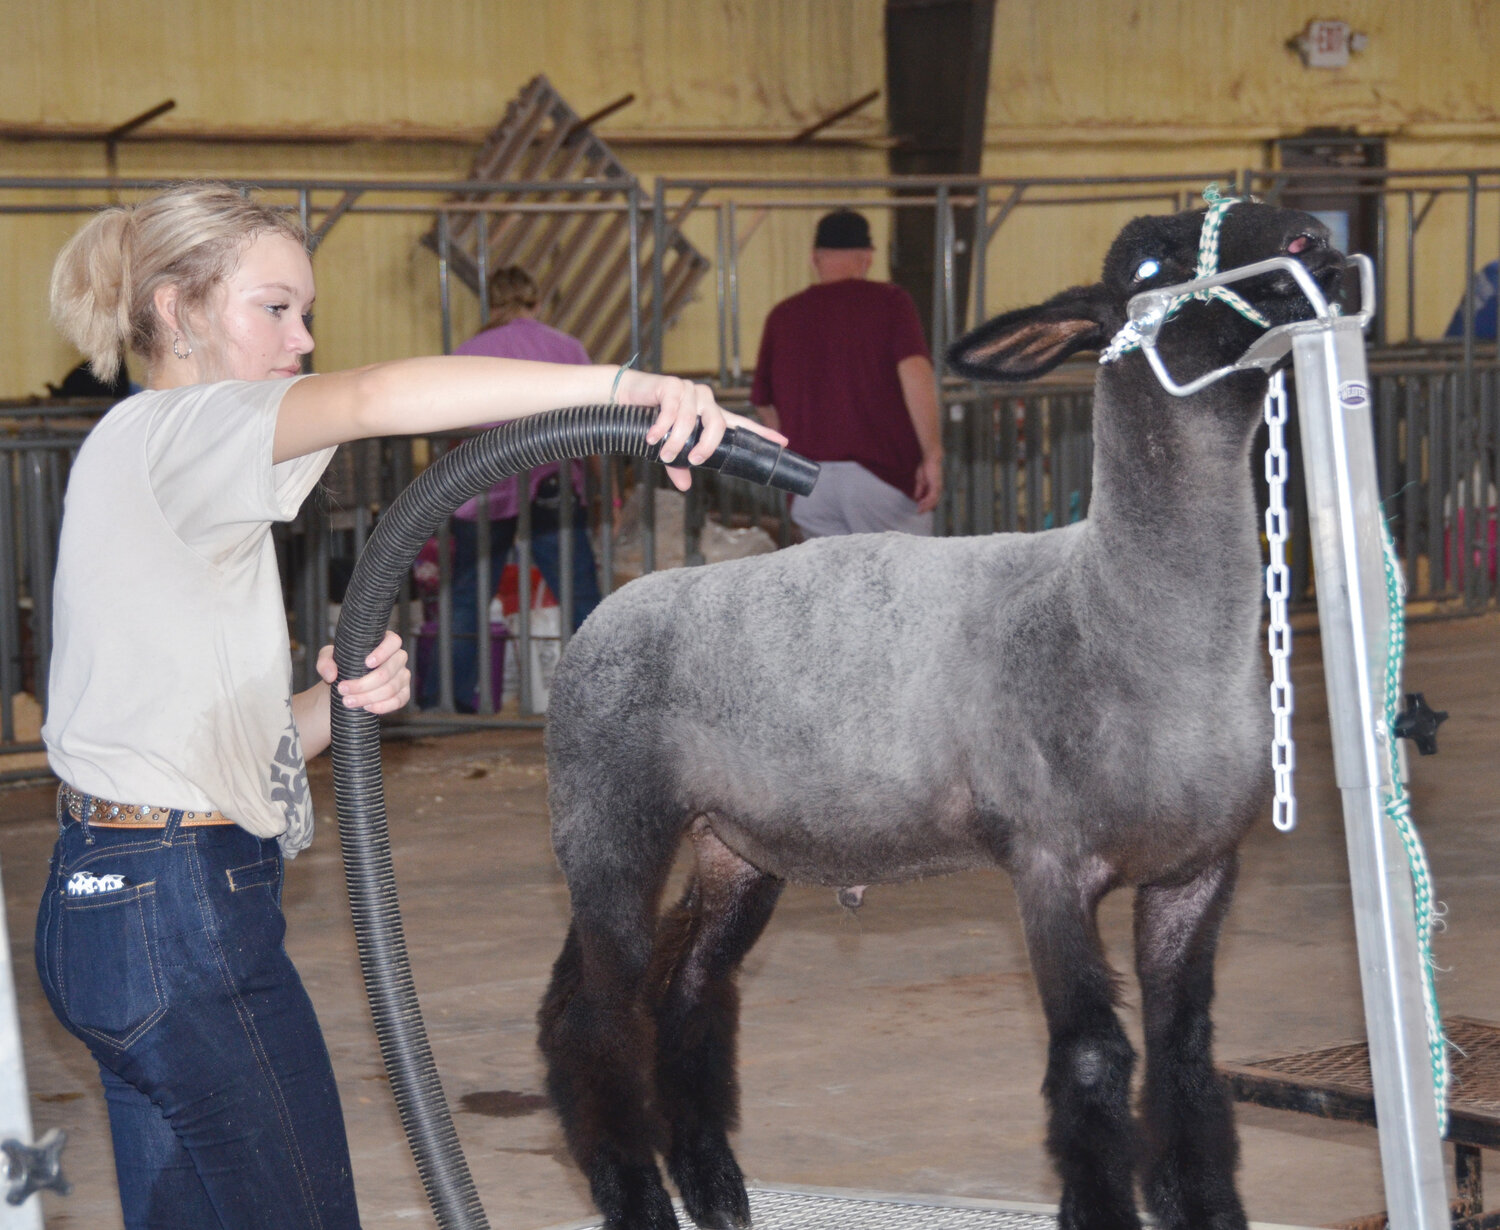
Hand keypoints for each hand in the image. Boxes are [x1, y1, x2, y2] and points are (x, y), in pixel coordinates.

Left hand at [317, 631, 410, 714]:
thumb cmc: (341, 667)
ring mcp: (403, 676)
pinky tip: (367, 708)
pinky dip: (383, 706)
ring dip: (368, 697)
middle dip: (364, 683)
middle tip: (343, 689)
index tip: (367, 663)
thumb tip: (331, 675)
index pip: (393, 641)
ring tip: (348, 701)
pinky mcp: (404, 693)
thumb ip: (325, 662)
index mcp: (385, 642)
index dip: (383, 652)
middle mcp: (398, 658)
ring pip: (391, 688)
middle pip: (388, 671)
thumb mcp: (328, 659)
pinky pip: (399, 701)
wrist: (346, 687)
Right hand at [618, 371, 787, 491]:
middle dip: (706, 446)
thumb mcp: (669, 446)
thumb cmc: (653, 421)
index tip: (783, 442)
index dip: (762, 433)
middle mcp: (705, 402)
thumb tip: (685, 487)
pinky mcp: (672, 386)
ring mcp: (690, 392)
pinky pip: (671, 410)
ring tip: (662, 453)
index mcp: (711, 416)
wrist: (627, 397)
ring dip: (676, 441)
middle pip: (717, 424)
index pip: (741, 424)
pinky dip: (660, 427)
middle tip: (692, 460)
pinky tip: (652, 437)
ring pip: (690, 420)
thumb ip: (679, 464)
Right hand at [913, 451, 943, 513]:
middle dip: (926, 508)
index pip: (932, 499)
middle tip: (919, 512)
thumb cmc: (926, 466)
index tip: (919, 509)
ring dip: (926, 506)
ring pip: (933, 501)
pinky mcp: (936, 485)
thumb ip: (919, 489)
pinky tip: (921, 504)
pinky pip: (932, 496)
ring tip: (919, 510)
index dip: (926, 505)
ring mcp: (938, 487)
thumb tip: (916, 497)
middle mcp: (938, 488)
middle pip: (933, 502)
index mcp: (934, 487)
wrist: (930, 458)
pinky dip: (927, 501)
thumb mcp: (920, 480)